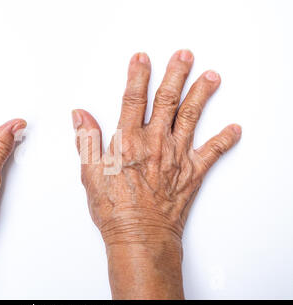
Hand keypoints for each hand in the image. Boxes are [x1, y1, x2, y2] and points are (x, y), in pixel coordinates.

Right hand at [72, 50, 240, 298]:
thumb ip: (88, 140)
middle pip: (167, 100)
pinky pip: (212, 152)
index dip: (137, 76)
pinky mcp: (192, 173)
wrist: (140, 237)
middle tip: (184, 56)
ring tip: (210, 77)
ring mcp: (176, 156)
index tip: (141, 59)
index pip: (133, 99)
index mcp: (129, 141)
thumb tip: (81, 115)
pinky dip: (225, 139)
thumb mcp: (90, 174)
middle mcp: (155, 143)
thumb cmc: (115, 210)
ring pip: (191, 117)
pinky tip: (233, 129)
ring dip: (202, 94)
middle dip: (176, 74)